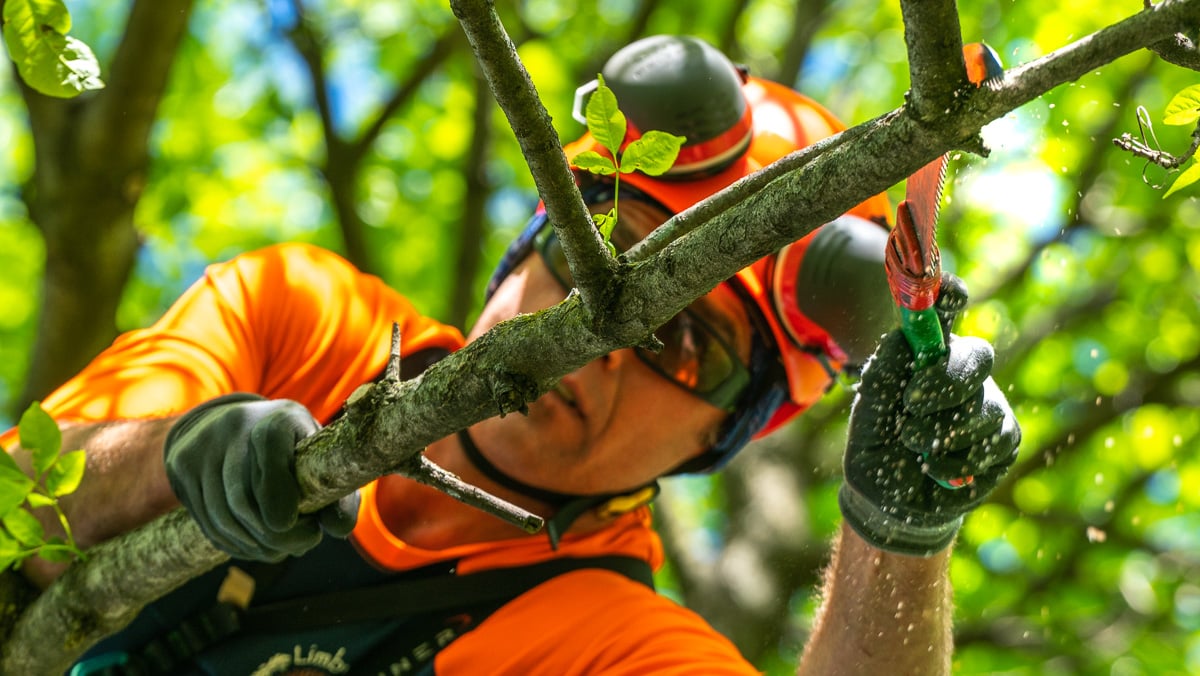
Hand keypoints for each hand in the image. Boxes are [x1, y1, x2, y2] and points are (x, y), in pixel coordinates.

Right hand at [165, 393, 358, 560]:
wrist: (235, 423)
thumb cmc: (294, 449)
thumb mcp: (321, 459)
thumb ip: (338, 493)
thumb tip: (337, 529)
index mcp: (276, 418)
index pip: (270, 447)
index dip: (278, 491)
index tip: (295, 524)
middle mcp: (233, 426)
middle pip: (244, 497)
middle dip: (276, 535)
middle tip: (304, 544)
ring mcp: (202, 447)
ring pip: (223, 516)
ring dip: (256, 545)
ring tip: (282, 550)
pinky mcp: (182, 467)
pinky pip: (207, 522)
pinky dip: (235, 544)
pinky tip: (256, 546)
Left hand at [838, 276, 1019, 555]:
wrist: (892, 500)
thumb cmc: (878, 445)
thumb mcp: (869, 410)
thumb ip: (885, 373)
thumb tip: (905, 337)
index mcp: (929, 355)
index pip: (948, 312)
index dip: (950, 296)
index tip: (948, 288)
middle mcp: (964, 372)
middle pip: (977, 356)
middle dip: (945, 381)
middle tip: (912, 404)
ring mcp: (989, 404)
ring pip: (983, 407)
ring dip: (939, 432)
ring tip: (913, 445)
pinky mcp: (1006, 439)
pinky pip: (993, 443)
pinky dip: (955, 460)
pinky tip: (934, 467)